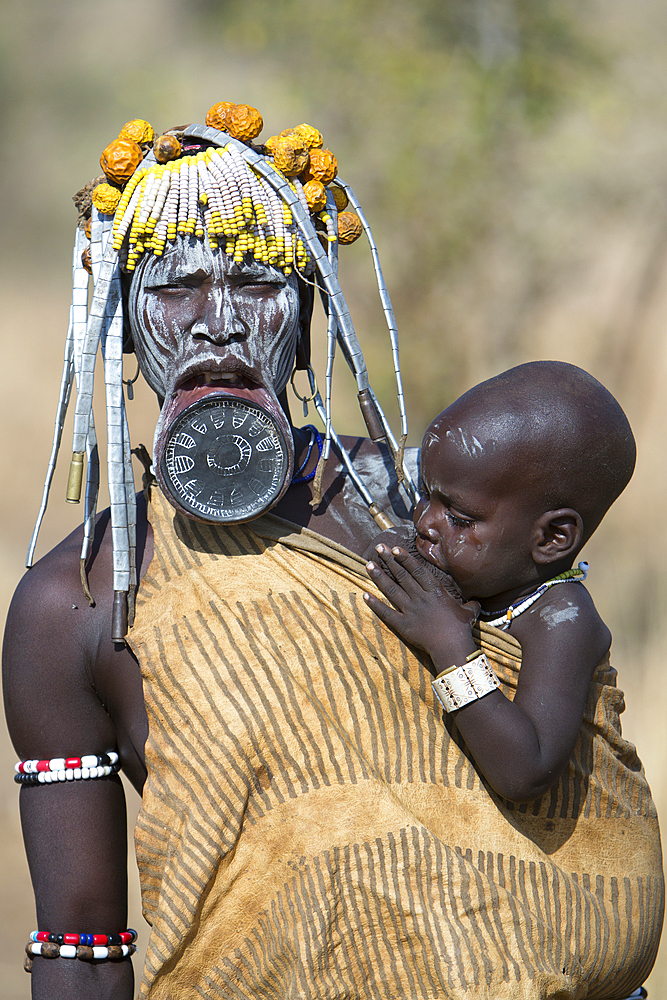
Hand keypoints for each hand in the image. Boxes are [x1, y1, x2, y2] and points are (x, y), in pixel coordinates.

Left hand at [363, 545, 479, 665]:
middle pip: (401, 575)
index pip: (416, 570)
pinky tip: (364, 595)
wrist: (452, 646)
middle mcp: (420, 597)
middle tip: (378, 548)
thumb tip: (477, 603)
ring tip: (368, 565)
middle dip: (388, 560)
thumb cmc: (461, 628)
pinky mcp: (403, 625)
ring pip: (391, 590)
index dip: (404, 558)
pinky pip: (386, 613)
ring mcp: (410, 610)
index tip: (394, 549)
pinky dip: (375, 604)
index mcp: (435, 591)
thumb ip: (470, 605)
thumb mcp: (469, 612)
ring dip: (379, 577)